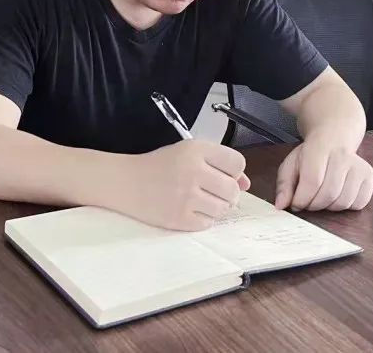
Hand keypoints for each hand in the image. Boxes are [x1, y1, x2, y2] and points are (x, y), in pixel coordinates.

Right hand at [119, 140, 249, 230]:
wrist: (126, 182)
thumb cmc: (159, 165)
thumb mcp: (188, 153)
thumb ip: (218, 164)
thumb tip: (246, 183)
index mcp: (195, 150)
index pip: (237, 162)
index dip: (234, 171)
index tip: (223, 173)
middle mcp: (193, 171)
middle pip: (233, 189)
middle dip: (227, 193)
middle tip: (212, 191)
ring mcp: (186, 197)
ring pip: (223, 209)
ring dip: (216, 207)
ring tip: (200, 200)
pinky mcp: (179, 218)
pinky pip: (208, 223)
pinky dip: (203, 219)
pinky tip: (189, 209)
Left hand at [274, 137, 372, 211]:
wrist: (333, 136)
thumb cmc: (310, 154)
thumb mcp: (291, 164)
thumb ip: (284, 185)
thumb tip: (280, 205)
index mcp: (319, 149)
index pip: (312, 181)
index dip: (302, 198)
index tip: (295, 204)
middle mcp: (342, 156)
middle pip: (328, 193)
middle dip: (313, 205)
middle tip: (306, 203)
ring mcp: (358, 165)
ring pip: (343, 201)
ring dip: (328, 207)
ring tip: (319, 198)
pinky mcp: (368, 176)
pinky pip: (358, 203)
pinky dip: (344, 207)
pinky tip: (335, 196)